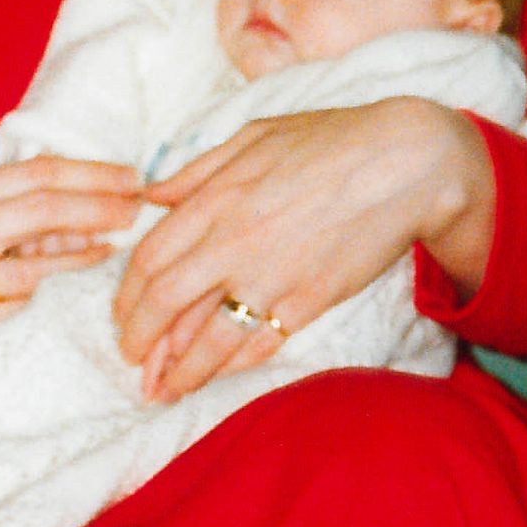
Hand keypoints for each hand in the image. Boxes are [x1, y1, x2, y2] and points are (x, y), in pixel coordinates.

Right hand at [0, 156, 141, 380]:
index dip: (91, 173)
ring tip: (117, 239)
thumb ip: (2, 210)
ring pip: (37, 256)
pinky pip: (17, 299)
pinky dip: (46, 283)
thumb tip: (75, 205)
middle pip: (44, 205)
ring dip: (85, 245)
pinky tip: (67, 274)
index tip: (131, 175)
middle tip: (141, 206)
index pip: (36, 172)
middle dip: (101, 203)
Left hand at [111, 98, 492, 403]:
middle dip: (140, 338)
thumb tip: (152, 195)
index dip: (127, 296)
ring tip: (162, 389)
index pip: (148, 260)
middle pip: (165, 303)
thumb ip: (196, 171)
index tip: (122, 316)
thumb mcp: (252, 137)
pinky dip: (233, 365)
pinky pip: (261, 343)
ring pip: (210, 337)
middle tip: (131, 359)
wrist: (405, 163)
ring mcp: (273, 276)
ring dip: (180, 370)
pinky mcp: (311, 300)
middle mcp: (234, 242)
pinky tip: (216, 375)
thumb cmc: (329, 140)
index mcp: (214, 200)